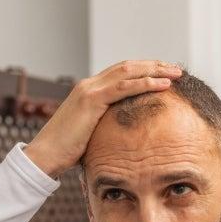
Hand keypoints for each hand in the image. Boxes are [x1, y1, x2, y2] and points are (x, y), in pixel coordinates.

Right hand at [25, 60, 181, 177]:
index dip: (144, 70)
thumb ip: (106, 126)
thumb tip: (125, 134)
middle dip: (154, 65)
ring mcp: (89, 90)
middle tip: (175, 68)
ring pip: (128, 72)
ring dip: (155, 70)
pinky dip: (146, 83)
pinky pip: (124, 87)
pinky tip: (163, 84)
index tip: (164, 73)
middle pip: (128, 67)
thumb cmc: (67, 152)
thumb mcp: (92, 133)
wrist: (45, 156)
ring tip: (175, 72)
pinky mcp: (91, 100)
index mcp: (89, 90)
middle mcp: (89, 85)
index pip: (122, 73)